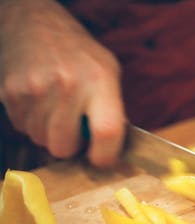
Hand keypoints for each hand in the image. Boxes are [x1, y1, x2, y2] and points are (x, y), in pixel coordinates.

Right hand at [0, 0, 124, 166]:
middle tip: (75, 127)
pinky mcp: (12, 93)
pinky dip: (33, 121)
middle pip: (64, 147)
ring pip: (42, 140)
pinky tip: (41, 101)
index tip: (102, 159)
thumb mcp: (109, 73)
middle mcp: (68, 85)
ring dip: (50, 133)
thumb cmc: (80, 54)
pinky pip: (23, 128)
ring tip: (57, 108)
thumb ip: (113, 110)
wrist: (36, 25)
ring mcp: (36, 89)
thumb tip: (115, 149)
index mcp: (99, 80)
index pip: (107, 132)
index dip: (105, 155)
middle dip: (71, 145)